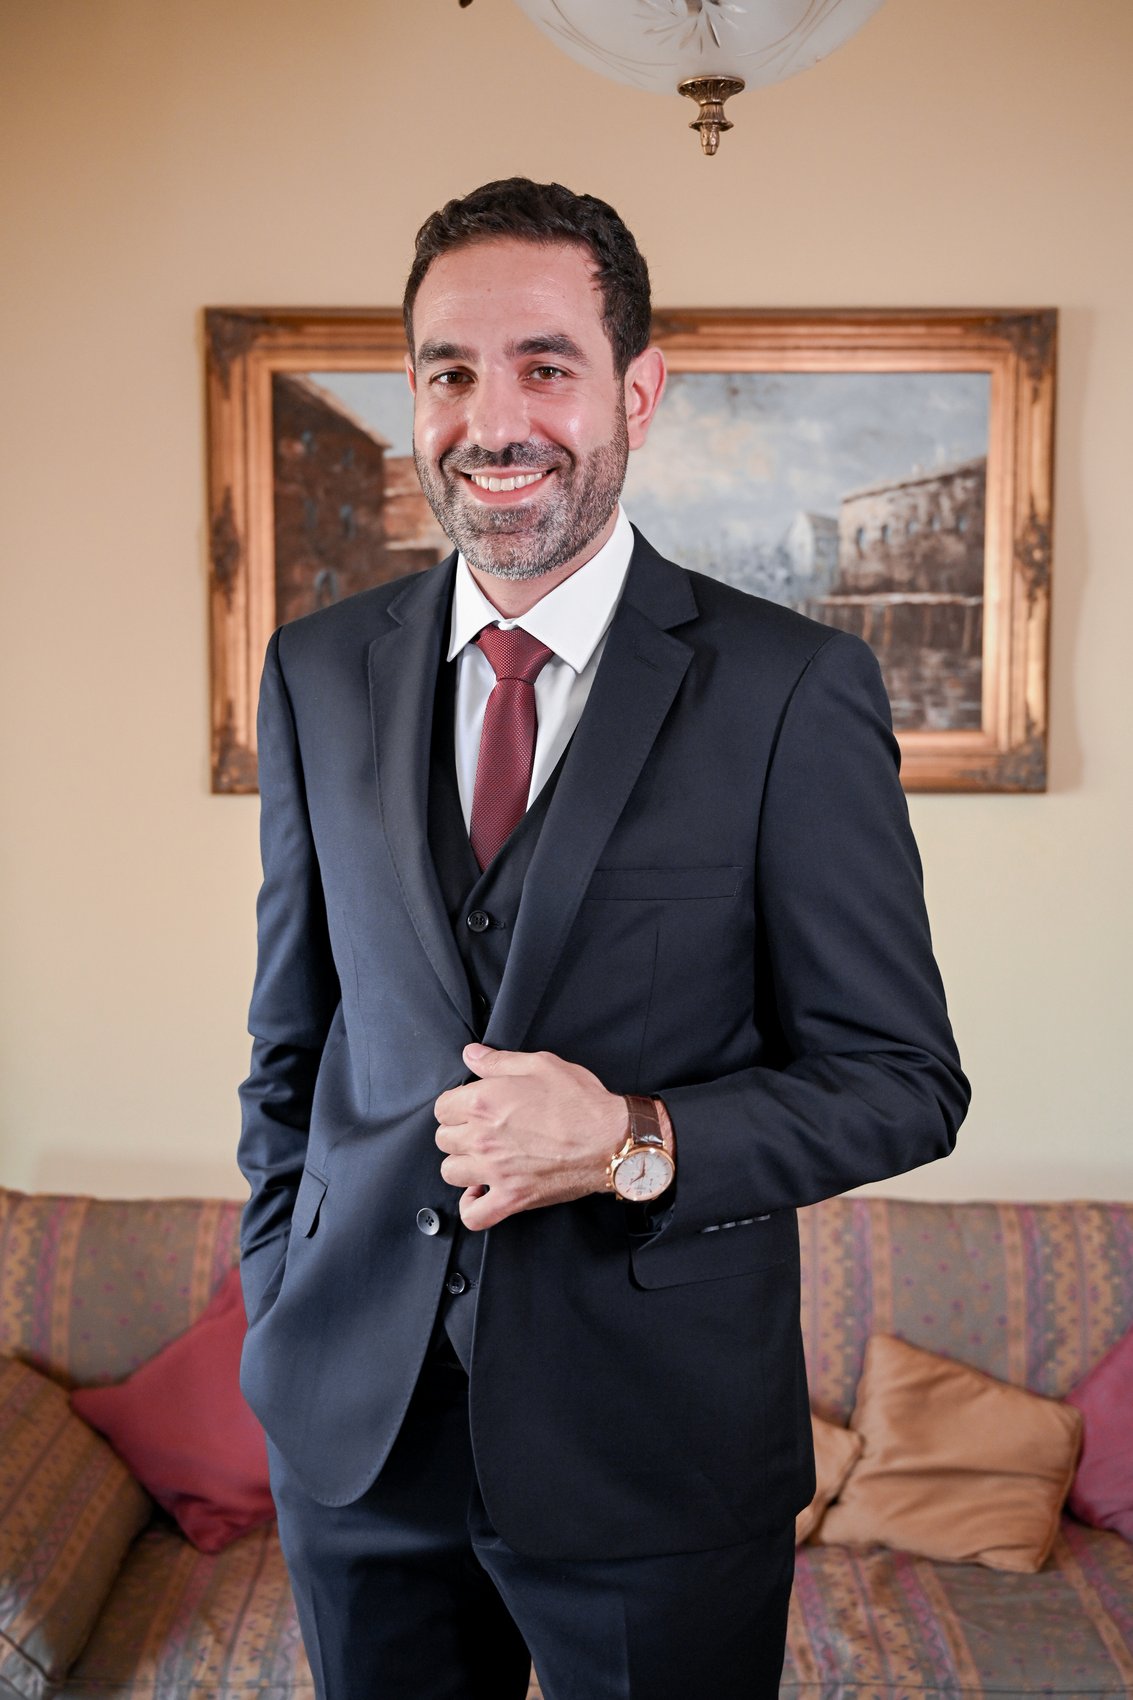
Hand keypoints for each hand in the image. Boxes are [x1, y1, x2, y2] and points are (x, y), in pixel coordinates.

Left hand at [434, 1044, 626, 1230]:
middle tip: (481, 1129)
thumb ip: (498, 1061)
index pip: (442, 1108)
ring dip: (462, 1164)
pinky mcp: (512, 1198)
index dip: (457, 1105)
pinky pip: (474, 1215)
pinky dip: (471, 1207)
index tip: (472, 1107)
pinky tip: (480, 1192)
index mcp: (484, 1102)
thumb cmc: (579, 1101)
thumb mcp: (540, 1065)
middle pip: (444, 1139)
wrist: (610, 1139)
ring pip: (451, 1172)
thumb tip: (471, 1055)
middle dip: (458, 1131)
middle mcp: (482, 1138)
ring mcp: (495, 1171)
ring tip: (480, 1157)